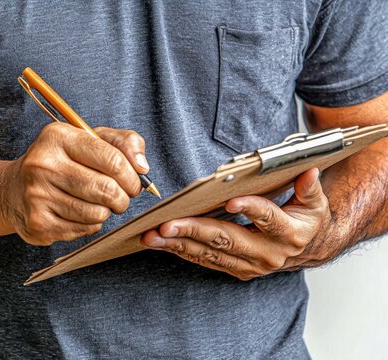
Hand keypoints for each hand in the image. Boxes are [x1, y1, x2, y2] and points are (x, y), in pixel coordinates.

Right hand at [2, 122, 148, 245]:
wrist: (12, 189)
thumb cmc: (61, 161)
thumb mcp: (90, 139)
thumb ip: (123, 143)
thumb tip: (142, 166)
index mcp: (58, 137)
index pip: (113, 160)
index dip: (132, 176)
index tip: (134, 182)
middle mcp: (43, 165)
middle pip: (107, 190)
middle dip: (124, 198)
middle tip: (122, 197)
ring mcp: (38, 196)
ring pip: (98, 213)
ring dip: (107, 211)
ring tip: (99, 203)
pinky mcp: (38, 224)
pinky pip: (85, 229)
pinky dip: (92, 223)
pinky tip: (81, 212)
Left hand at [141, 168, 336, 280]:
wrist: (308, 248)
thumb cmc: (307, 219)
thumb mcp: (315, 201)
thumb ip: (309, 188)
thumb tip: (308, 171)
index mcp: (289, 233)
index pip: (269, 218)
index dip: (251, 209)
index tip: (232, 201)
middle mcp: (269, 254)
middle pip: (227, 239)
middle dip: (194, 230)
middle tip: (166, 224)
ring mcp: (251, 265)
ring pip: (210, 253)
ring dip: (179, 243)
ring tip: (153, 235)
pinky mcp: (238, 270)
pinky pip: (206, 260)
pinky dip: (183, 250)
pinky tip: (163, 242)